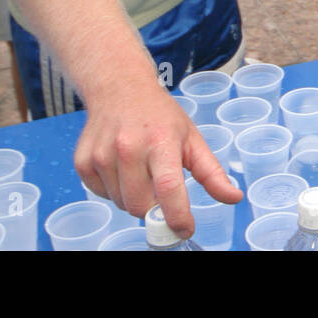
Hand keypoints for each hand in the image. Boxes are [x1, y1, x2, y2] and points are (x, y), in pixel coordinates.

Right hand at [75, 77, 241, 236]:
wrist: (119, 88)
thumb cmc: (159, 116)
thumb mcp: (192, 139)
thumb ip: (212, 173)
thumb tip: (234, 197)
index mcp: (160, 141)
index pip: (168, 187)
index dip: (177, 215)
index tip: (184, 229)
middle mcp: (128, 147)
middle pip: (141, 205)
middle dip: (154, 208)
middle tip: (160, 187)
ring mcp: (102, 154)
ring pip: (121, 204)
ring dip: (134, 198)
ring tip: (140, 171)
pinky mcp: (83, 161)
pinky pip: (102, 195)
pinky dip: (114, 190)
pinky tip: (120, 167)